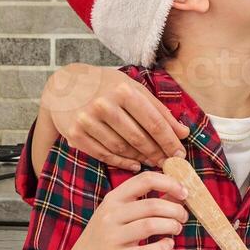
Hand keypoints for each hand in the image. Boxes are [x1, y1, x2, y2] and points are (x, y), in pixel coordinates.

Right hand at [41, 63, 189, 170]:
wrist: (65, 85)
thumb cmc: (106, 85)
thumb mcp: (133, 89)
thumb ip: (159, 110)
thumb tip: (183, 132)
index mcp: (123, 90)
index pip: (153, 122)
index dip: (169, 141)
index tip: (180, 153)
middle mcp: (104, 105)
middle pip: (138, 138)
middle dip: (157, 153)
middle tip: (169, 162)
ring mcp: (87, 121)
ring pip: (121, 148)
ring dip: (141, 158)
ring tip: (153, 162)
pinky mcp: (75, 134)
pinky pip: (103, 154)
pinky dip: (121, 162)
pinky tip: (134, 164)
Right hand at [63, 171, 187, 249]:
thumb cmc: (109, 236)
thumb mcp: (122, 214)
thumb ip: (149, 202)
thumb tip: (179, 193)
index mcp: (114, 198)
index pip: (145, 180)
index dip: (169, 183)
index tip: (184, 192)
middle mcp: (110, 215)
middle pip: (152, 205)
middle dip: (175, 209)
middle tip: (183, 216)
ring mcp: (111, 236)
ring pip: (150, 226)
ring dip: (171, 226)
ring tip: (176, 229)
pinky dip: (163, 247)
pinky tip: (168, 244)